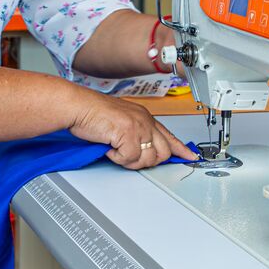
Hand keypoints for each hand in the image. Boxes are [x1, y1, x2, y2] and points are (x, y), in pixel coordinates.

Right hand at [68, 89, 197, 168]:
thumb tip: (142, 151)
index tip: (190, 157)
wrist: (78, 106)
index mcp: (145, 117)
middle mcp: (145, 120)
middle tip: (128, 157)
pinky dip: (117, 158)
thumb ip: (135, 133)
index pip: (169, 136)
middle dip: (147, 161)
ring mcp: (138, 127)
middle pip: (163, 153)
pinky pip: (129, 159)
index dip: (181, 149)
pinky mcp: (129, 134)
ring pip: (148, 159)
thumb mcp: (121, 121)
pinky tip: (109, 148)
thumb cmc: (93, 114)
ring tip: (116, 150)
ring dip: (130, 161)